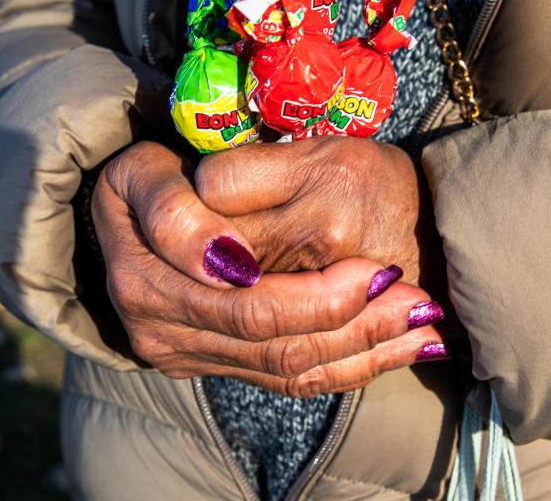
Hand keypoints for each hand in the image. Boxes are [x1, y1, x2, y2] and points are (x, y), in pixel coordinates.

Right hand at [91, 141, 446, 395]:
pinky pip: (286, 380)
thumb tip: (228, 261)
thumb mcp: (142, 169)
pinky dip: (348, 367)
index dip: (315, 295)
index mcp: (143, 283)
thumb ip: (174, 208)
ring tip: (423, 323)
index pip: (245, 302)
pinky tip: (400, 350)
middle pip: (273, 340)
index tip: (381, 273)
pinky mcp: (211, 364)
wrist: (127, 217)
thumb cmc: (147, 179)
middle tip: (418, 301)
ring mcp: (185, 355)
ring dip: (361, 348)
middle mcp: (160, 333)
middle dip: (352, 324)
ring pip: (286, 366)